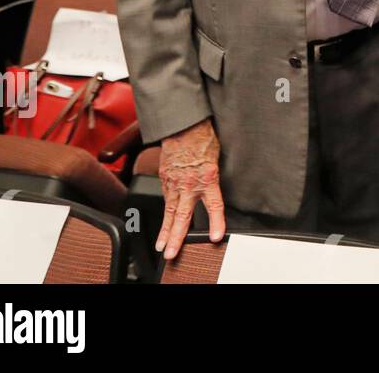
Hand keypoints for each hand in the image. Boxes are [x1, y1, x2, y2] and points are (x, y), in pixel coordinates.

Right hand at [157, 118, 225, 259]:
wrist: (182, 124)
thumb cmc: (203, 138)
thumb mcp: (217, 158)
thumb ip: (214, 176)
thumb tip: (216, 188)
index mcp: (207, 177)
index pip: (213, 205)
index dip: (215, 222)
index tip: (215, 236)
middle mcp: (189, 183)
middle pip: (182, 216)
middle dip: (176, 237)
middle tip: (170, 253)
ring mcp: (174, 182)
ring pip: (169, 211)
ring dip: (165, 230)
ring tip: (161, 245)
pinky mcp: (164, 177)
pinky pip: (165, 198)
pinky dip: (164, 211)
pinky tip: (164, 222)